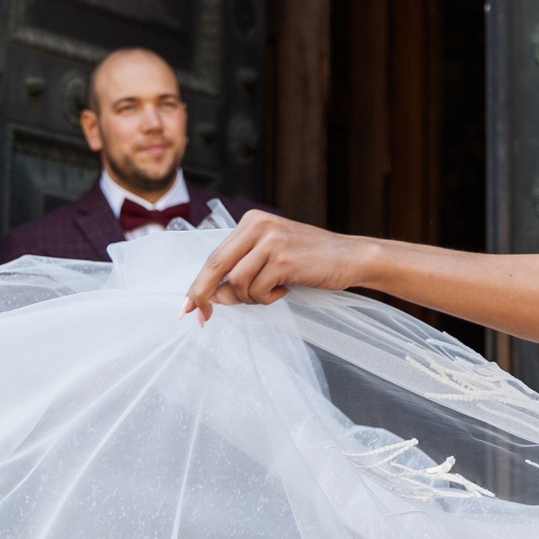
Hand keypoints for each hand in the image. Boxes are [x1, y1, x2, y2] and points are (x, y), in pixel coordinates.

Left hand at [181, 211, 370, 317]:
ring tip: (272, 293)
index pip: (214, 256)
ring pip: (237, 283)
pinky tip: (285, 290)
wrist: (351, 257)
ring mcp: (271, 241)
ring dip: (250, 298)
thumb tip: (211, 297)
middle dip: (203, 296)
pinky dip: (268, 298)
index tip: (188, 307)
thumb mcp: (271, 258)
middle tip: (202, 318)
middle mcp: (258, 226)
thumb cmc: (310, 260)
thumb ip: (242, 271)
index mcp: (251, 221)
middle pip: (215, 266)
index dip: (198, 284)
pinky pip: (258, 290)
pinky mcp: (284, 259)